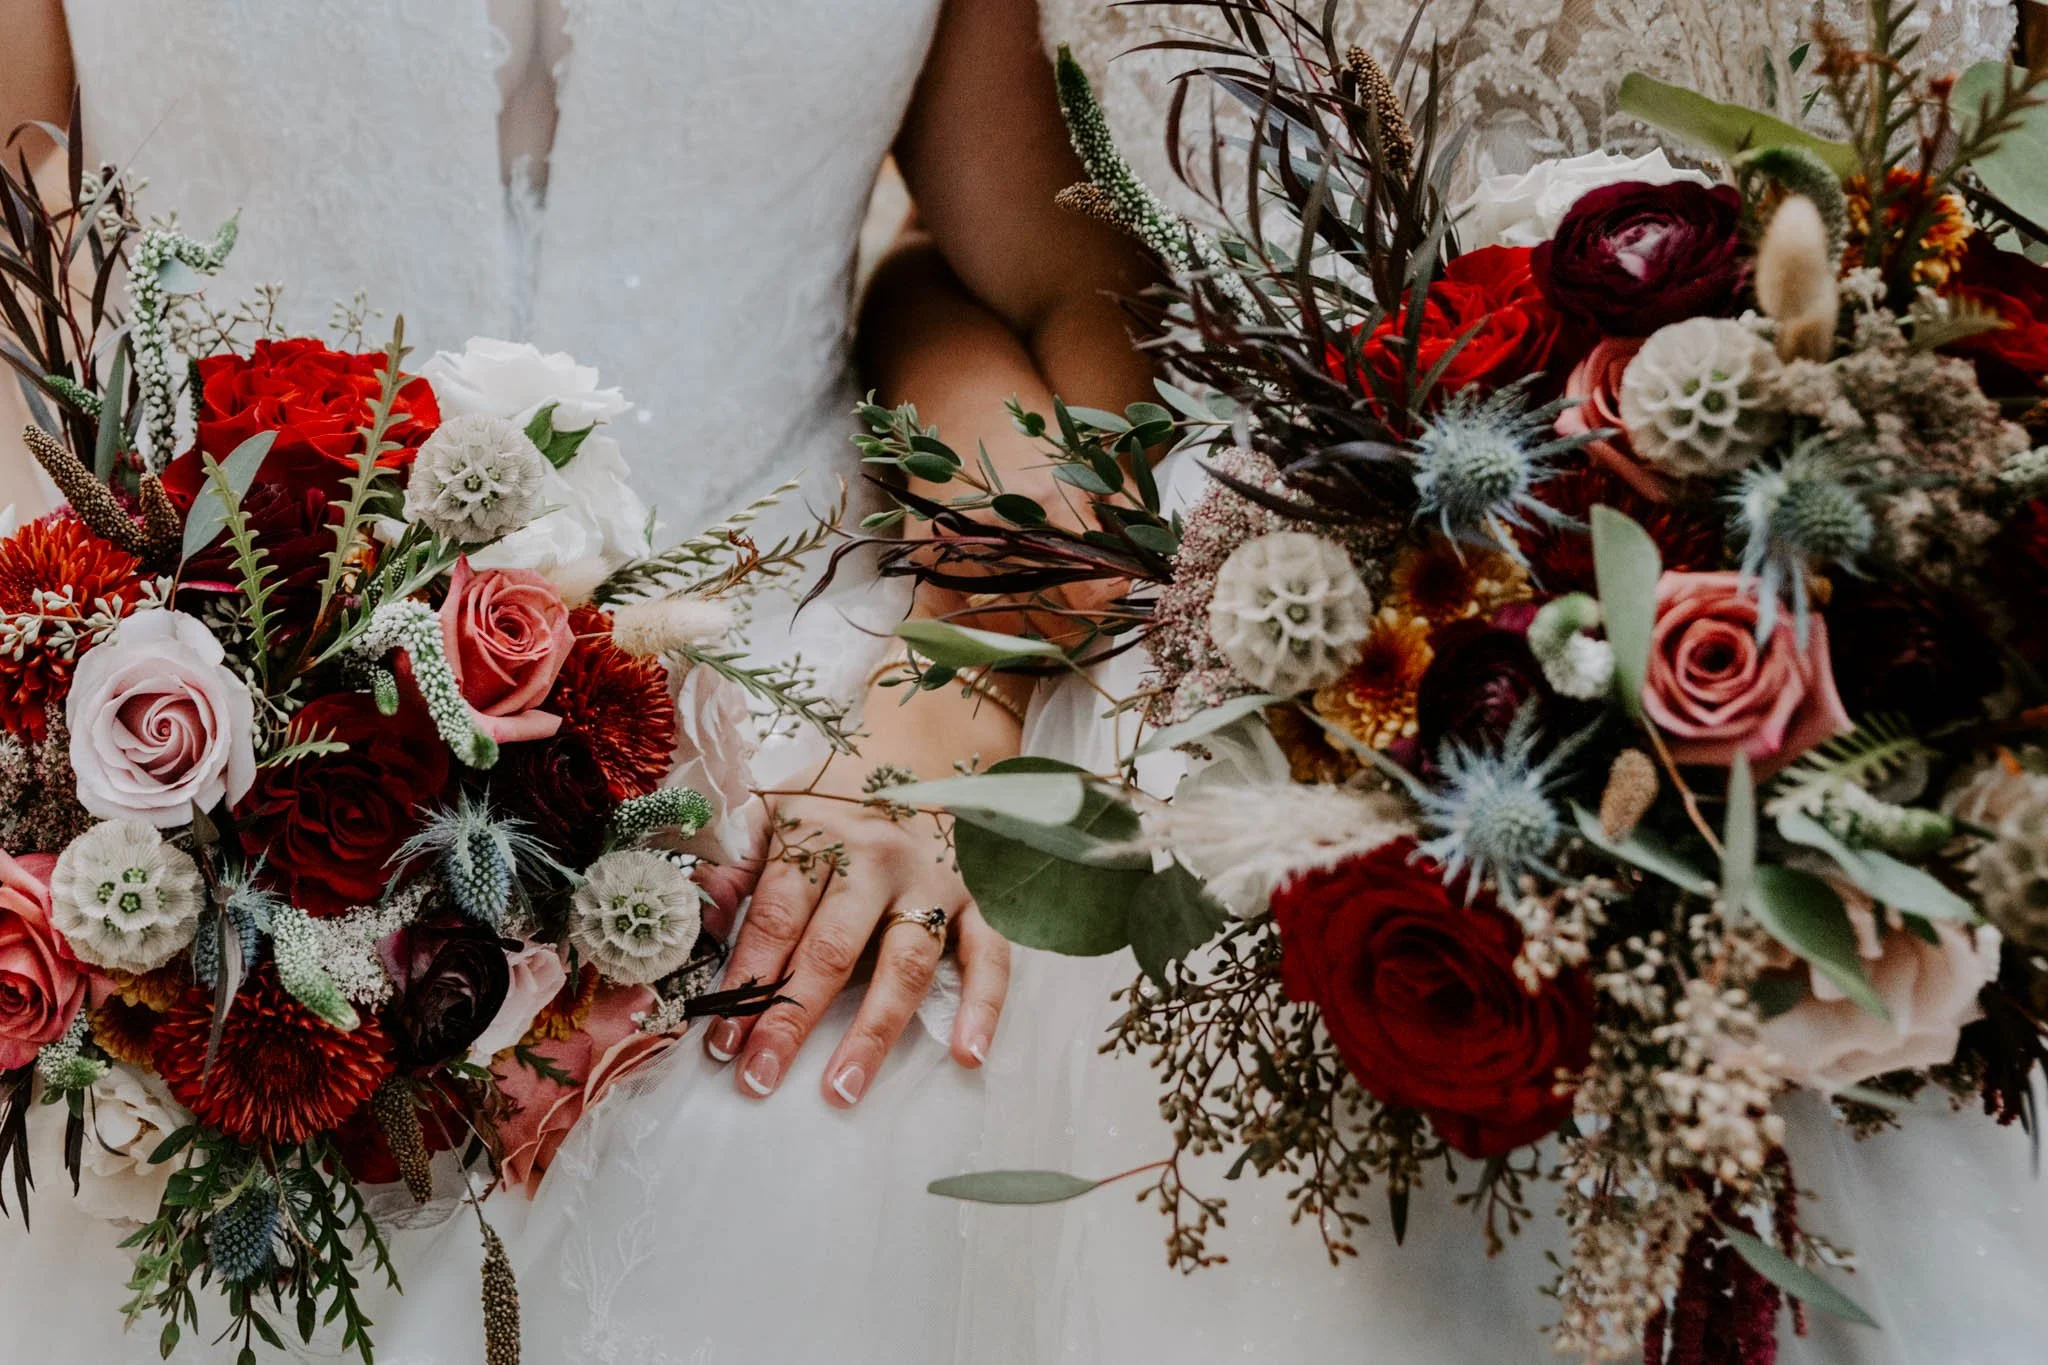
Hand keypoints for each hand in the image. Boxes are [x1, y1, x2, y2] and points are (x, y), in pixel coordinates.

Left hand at [702, 685, 1019, 1105]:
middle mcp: (876, 856)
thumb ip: (736, 865)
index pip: (774, 918)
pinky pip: (989, 956)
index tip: (720, 1040)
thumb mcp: (776, 814)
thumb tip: (691, 916)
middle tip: (760, 1077)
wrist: (928, 747)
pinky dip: (983, 1005)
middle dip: (790, 1018)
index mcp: (815, 836)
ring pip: (905, 963)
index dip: (745, 980)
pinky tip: (968, 1055)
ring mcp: (934, 880)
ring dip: (872, 1031)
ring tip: (842, 1089)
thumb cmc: (836, 800)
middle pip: (830, 949)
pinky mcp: (982, 898)